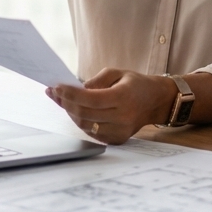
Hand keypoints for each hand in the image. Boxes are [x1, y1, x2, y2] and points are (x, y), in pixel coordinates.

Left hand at [46, 69, 176, 143]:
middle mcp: (122, 117)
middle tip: (56, 93)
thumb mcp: (117, 72)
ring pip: (85, 126)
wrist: (155, 101)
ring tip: (64, 101)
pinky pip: (92, 133)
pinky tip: (76, 112)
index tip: (56, 87)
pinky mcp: (117, 139)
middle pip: (85, 114)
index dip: (71, 94)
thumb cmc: (135, 84)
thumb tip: (76, 91)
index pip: (91, 99)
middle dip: (66, 104)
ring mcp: (120, 131)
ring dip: (71, 114)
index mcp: (123, 97)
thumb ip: (95, 80)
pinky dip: (81, 122)